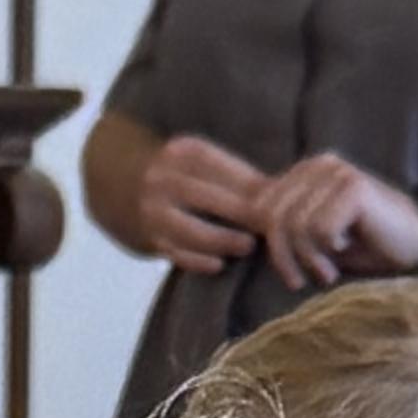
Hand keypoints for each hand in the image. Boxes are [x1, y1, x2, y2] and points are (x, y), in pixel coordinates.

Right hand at [133, 130, 274, 274]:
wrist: (129, 188)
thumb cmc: (191, 179)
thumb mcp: (207, 165)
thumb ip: (240, 177)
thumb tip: (288, 194)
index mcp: (182, 153)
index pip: (222, 169)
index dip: (252, 186)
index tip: (280, 201)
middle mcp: (162, 179)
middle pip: (206, 198)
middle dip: (243, 214)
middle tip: (272, 227)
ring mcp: (153, 210)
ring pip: (190, 229)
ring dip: (222, 240)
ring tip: (248, 245)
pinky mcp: (150, 238)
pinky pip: (176, 253)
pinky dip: (198, 261)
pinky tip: (220, 264)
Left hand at [252, 152, 417, 291]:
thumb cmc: (369, 245)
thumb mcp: (318, 237)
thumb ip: (287, 228)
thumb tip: (246, 232)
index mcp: (307, 170)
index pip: (261, 206)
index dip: (270, 246)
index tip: (291, 274)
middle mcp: (319, 164)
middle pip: (272, 216)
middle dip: (284, 256)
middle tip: (305, 278)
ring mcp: (337, 173)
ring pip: (294, 225)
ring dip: (309, 258)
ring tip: (328, 270)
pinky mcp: (353, 188)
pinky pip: (319, 229)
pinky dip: (328, 250)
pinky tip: (345, 251)